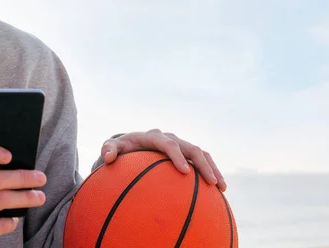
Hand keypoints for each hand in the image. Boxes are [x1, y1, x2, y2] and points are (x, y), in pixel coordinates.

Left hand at [100, 129, 226, 190]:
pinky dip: (211, 172)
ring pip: (201, 153)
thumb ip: (108, 149)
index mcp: (153, 136)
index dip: (177, 156)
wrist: (131, 144)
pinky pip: (202, 161)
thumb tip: (108, 157)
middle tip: (211, 182)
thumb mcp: (111, 147)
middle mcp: (170, 138)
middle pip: (191, 148)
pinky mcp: (185, 153)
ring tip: (221, 187)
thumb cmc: (121, 149)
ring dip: (213, 168)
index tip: (184, 171)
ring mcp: (180, 145)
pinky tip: (218, 191)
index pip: (168, 144)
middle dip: (203, 164)